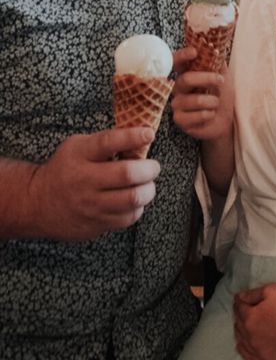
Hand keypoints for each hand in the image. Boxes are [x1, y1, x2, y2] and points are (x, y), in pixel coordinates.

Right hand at [28, 127, 159, 240]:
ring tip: (147, 185)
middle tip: (153, 167)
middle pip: (127, 174)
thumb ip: (106, 141)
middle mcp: (85, 180)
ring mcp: (90, 205)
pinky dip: (137, 208)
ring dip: (148, 190)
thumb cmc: (65, 168)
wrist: (37, 203)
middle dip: (149, 169)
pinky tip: (132, 201)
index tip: (149, 134)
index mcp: (80, 155)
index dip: (132, 137)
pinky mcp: (95, 225)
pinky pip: (127, 218)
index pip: (109, 142)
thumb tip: (143, 138)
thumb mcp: (78, 146)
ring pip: (132, 199)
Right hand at [171, 47, 233, 140]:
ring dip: (212, 101)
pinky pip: (194, 116)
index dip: (182, 55)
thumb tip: (215, 47)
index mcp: (186, 73)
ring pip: (194, 100)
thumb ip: (217, 62)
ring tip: (216, 103)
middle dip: (206, 79)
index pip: (177, 61)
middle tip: (220, 80)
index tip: (194, 52)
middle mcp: (178, 88)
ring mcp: (177, 104)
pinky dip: (208, 115)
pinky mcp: (180, 120)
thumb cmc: (222, 95)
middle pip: (186, 79)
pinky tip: (210, 115)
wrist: (227, 118)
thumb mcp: (223, 75)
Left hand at [233, 280, 275, 359]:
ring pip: (243, 346)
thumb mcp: (272, 289)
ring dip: (243, 335)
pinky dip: (249, 352)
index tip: (241, 299)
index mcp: (251, 320)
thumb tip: (240, 297)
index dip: (239, 301)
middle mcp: (253, 340)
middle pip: (239, 328)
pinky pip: (254, 359)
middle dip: (240, 317)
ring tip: (246, 328)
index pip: (239, 309)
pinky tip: (251, 346)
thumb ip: (252, 294)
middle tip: (244, 310)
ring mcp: (263, 354)